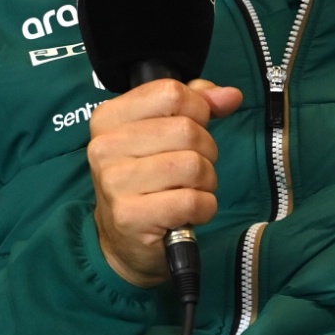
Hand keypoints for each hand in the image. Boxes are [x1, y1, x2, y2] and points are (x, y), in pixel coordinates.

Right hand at [87, 78, 244, 286]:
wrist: (124, 241)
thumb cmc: (147, 181)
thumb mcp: (161, 135)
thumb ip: (194, 106)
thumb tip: (230, 95)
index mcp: (108, 118)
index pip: (171, 93)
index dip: (198, 110)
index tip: (194, 129)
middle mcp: (105, 147)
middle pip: (187, 130)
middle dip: (206, 152)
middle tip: (191, 170)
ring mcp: (115, 182)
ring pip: (194, 166)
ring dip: (206, 182)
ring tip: (188, 191)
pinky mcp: (131, 216)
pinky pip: (193, 200)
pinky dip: (204, 208)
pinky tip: (188, 213)